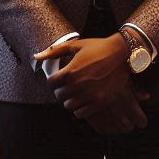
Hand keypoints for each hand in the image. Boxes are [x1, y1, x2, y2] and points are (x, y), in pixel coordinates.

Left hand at [34, 34, 148, 130]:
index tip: (60, 78)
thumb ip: (54, 52)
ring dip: (70, 100)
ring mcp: (90, 95)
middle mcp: (78, 85)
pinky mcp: (100, 102)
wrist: (123, 53)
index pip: (51, 83)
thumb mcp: (76, 45)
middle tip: (69, 85)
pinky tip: (84, 99)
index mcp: (70, 71)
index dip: (54, 80)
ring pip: (69, 106)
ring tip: (77, 92)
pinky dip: (80, 108)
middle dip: (62, 90)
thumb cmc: (98, 47)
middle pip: (59, 95)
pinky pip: (81, 113)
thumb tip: (35, 56)